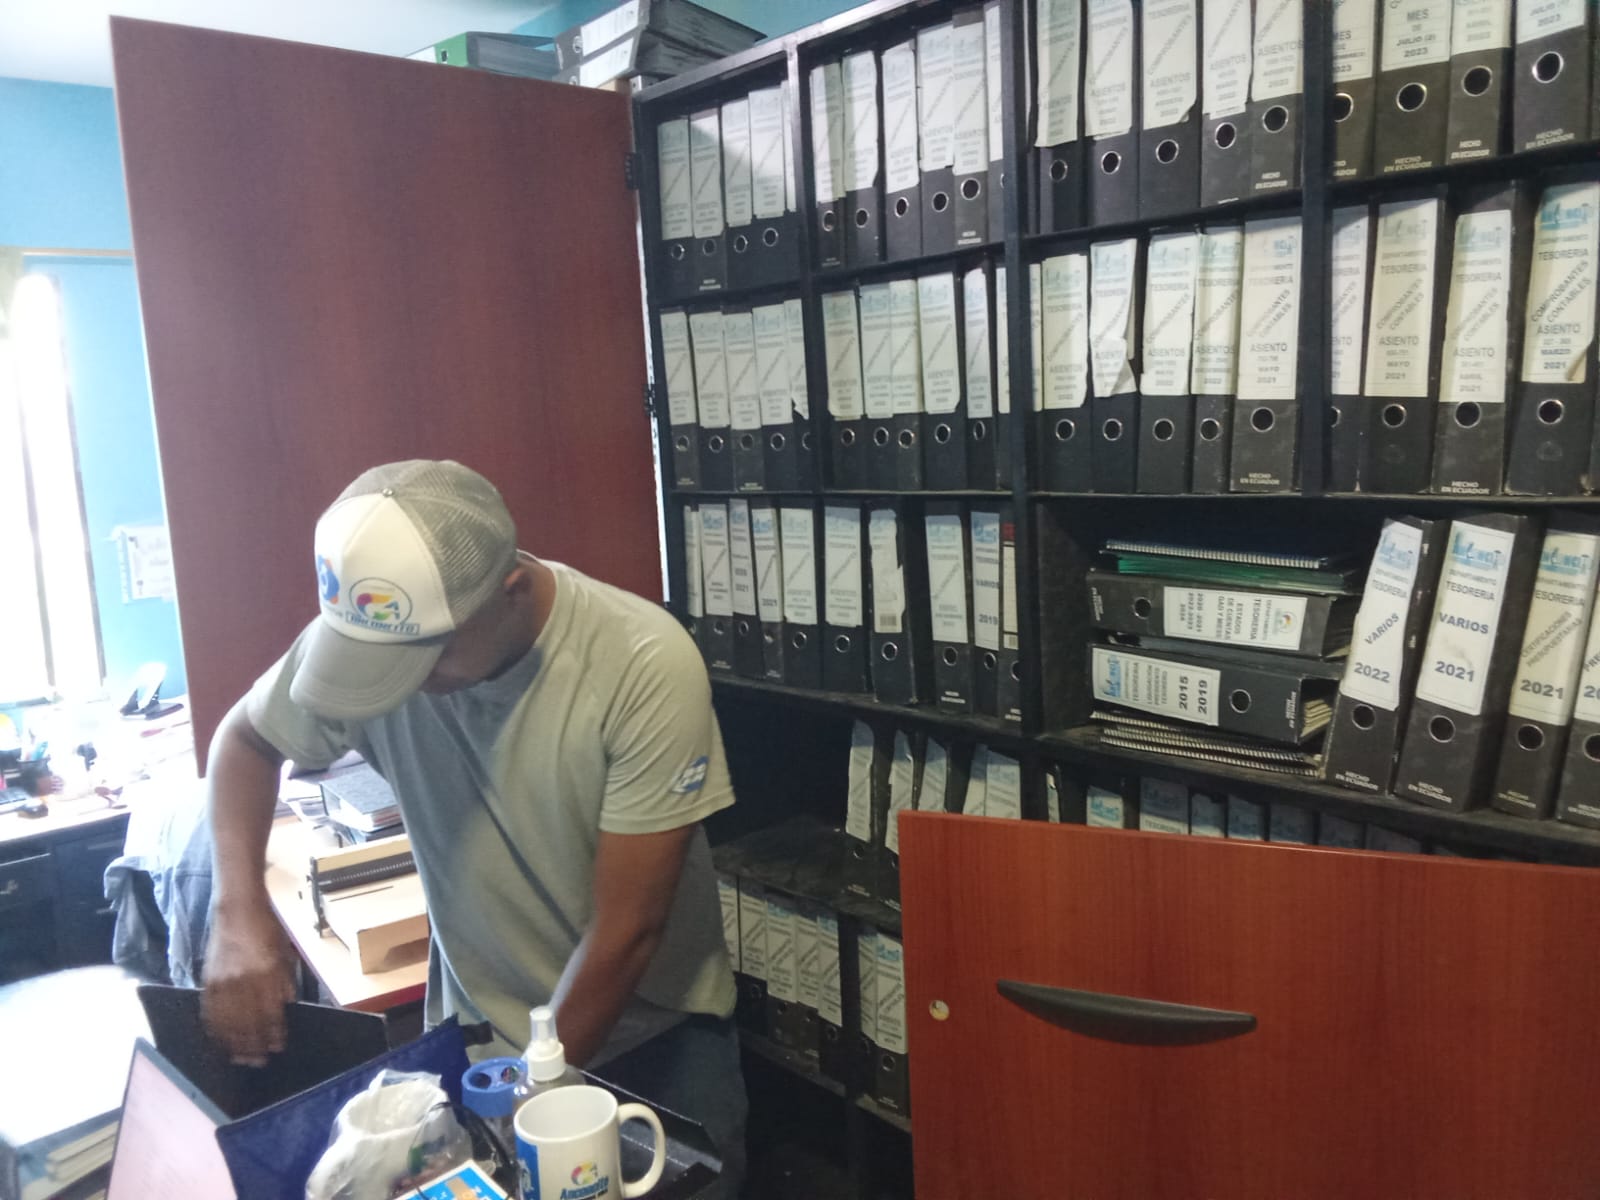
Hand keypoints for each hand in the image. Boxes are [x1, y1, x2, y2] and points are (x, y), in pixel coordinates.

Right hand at [202, 900, 297, 1065]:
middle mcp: (244, 980)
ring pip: (228, 1022)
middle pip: (248, 1022)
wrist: (237, 909)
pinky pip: (210, 1011)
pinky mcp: (208, 980)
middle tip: (258, 1061)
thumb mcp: (285, 952)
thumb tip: (286, 1005)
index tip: (277, 1047)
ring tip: (240, 1058)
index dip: (274, 1032)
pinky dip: (215, 1029)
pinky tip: (220, 1040)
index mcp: (267, 972)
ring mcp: (223, 981)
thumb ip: (286, 980)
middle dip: (254, 1045)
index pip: (271, 1011)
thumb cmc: (266, 929)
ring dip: (234, 1043)